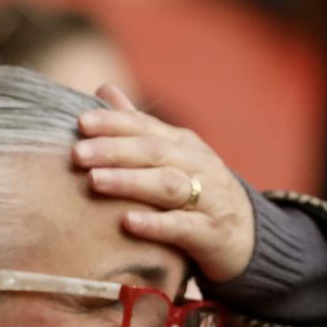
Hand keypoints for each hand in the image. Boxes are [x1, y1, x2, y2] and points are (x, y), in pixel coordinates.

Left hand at [73, 86, 256, 283]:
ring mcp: (208, 198)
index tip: (80, 122)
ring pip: (168, 185)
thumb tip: (104, 89)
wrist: (248, 236)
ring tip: (95, 181)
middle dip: (114, 150)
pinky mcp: (212, 234)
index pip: (146, 126)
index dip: (114, 122)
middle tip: (77, 153)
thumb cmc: (198, 192)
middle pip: (154, 152)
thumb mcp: (172, 156)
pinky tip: (128, 223)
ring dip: (130, 182)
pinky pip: (183, 227)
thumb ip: (138, 126)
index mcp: (183, 144)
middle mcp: (198, 165)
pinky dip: (156, 224)